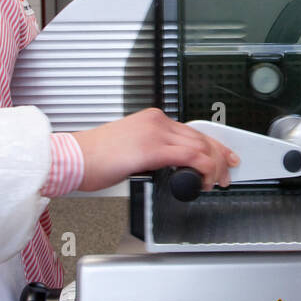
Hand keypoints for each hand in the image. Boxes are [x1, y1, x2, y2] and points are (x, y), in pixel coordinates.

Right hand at [70, 108, 239, 192]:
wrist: (72, 158)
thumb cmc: (93, 158)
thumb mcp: (130, 148)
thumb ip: (152, 151)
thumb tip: (169, 166)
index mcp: (152, 119)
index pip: (193, 130)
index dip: (213, 145)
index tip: (224, 157)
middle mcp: (156, 122)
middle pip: (201, 137)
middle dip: (220, 156)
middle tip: (228, 172)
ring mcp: (155, 133)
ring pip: (200, 146)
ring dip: (214, 166)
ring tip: (216, 182)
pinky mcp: (152, 149)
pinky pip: (190, 157)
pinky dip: (203, 169)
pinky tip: (203, 181)